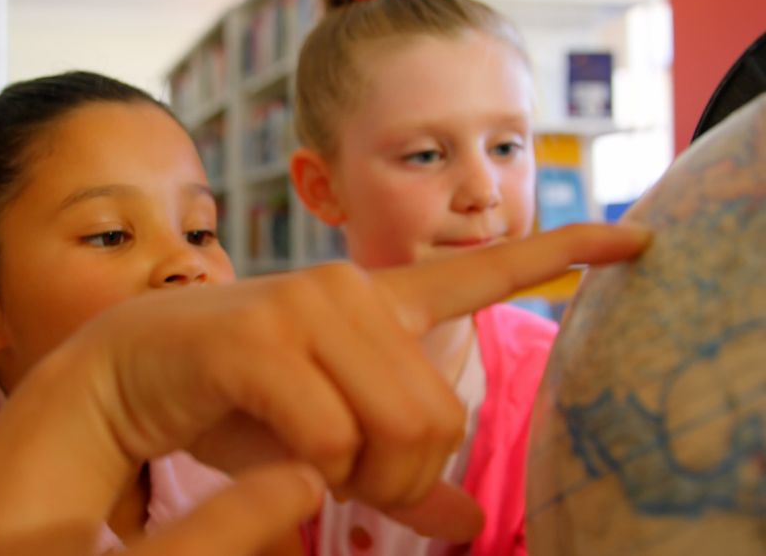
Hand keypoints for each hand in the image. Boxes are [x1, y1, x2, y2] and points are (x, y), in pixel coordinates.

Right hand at [0, 223, 649, 555]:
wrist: (129, 375)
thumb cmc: (237, 407)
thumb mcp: (335, 448)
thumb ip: (403, 471)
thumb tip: (469, 523)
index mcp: (378, 304)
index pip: (480, 271)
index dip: (562, 256)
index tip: (635, 242)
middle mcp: (353, 290)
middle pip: (438, 415)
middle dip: (402, 475)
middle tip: (349, 480)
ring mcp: (308, 306)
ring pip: (393, 426)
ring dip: (358, 477)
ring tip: (310, 463)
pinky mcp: (260, 337)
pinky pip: (329, 437)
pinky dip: (313, 471)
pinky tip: (277, 454)